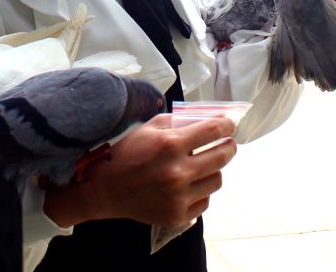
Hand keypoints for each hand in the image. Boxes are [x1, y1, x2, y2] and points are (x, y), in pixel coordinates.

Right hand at [43, 115, 236, 227]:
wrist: (104, 190)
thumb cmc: (127, 154)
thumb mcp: (150, 128)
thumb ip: (181, 121)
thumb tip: (212, 118)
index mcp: (170, 145)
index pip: (214, 131)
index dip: (227, 126)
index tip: (230, 125)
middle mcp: (178, 173)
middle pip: (223, 156)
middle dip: (228, 146)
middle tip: (227, 144)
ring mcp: (179, 198)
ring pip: (217, 180)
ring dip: (213, 170)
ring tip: (202, 165)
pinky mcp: (178, 217)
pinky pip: (205, 201)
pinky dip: (200, 191)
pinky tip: (188, 185)